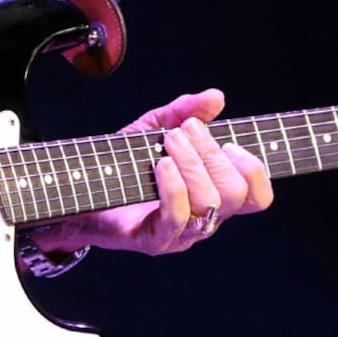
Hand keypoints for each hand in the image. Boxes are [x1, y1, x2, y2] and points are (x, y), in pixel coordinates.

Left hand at [37, 90, 272, 256]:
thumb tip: (217, 96)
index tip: (228, 142)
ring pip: (209, 202)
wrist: (80, 189)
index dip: (254, 169)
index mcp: (213, 193)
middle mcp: (205, 217)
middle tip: (184, 132)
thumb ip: (186, 111)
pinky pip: (177, 218)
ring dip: (192, 163)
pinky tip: (162, 165)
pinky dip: (174, 186)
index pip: (258, 195)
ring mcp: (182, 232)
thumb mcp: (155, 127)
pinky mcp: (155, 239)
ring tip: (169, 142)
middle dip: (213, 154)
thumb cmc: (123, 162)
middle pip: (235, 193)